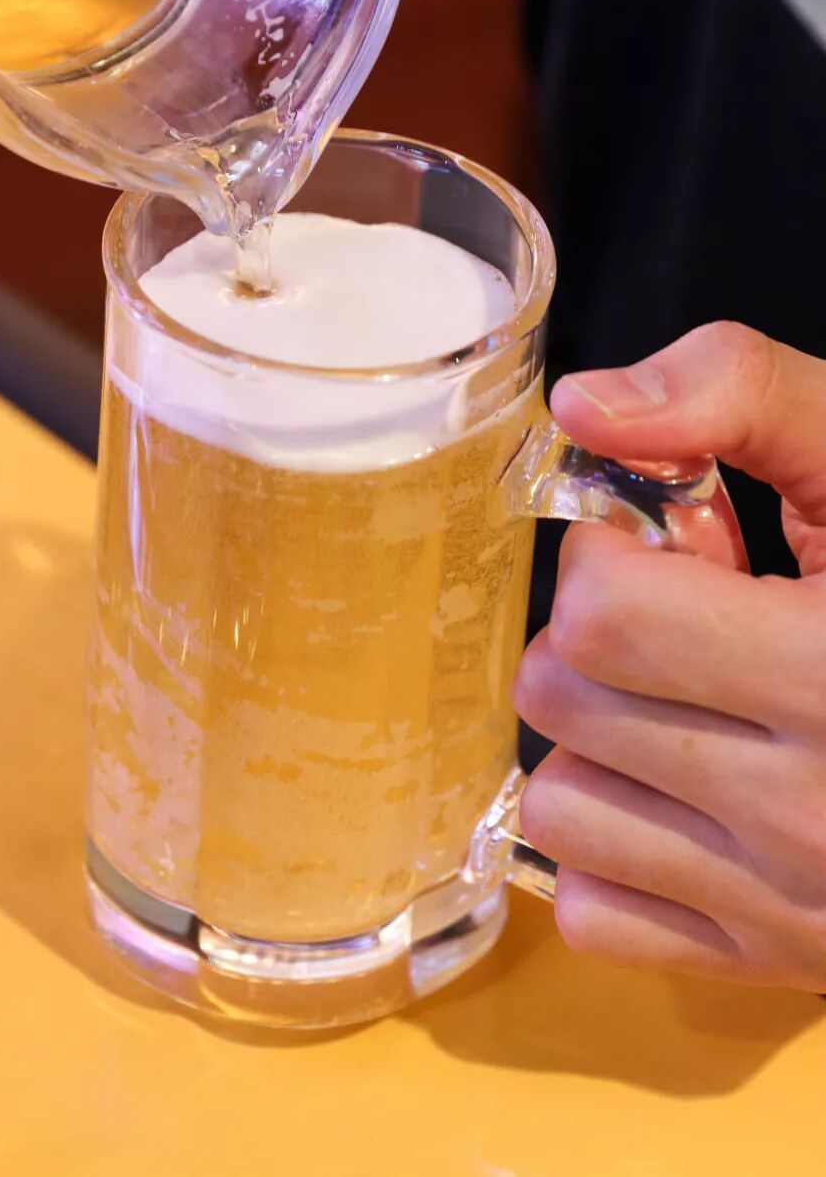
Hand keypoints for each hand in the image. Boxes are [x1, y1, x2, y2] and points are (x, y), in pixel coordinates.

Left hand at [514, 322, 825, 990]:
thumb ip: (743, 397)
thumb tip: (582, 408)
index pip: (604, 613)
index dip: (614, 552)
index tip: (671, 542)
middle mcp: (811, 812)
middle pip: (565, 700)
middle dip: (595, 632)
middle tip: (682, 613)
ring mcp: (793, 905)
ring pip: (561, 809)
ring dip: (596, 739)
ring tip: (685, 701)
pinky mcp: (781, 965)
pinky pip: (596, 916)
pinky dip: (613, 851)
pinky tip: (683, 794)